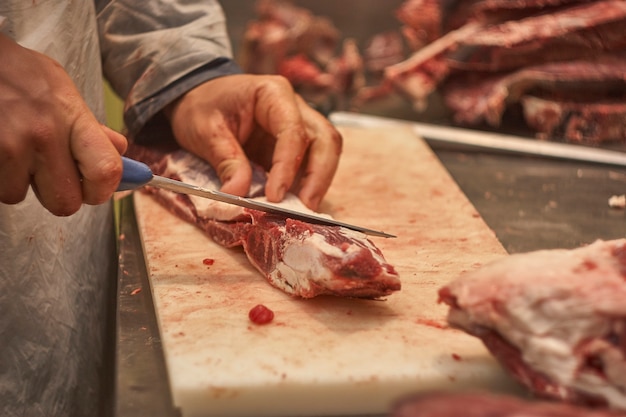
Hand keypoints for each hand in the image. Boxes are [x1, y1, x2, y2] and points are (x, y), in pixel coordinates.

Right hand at [0, 34, 126, 215]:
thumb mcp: (63, 92)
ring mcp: (11, 145)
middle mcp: (45, 135)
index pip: (105, 171)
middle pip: (65, 202)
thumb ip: (91, 127)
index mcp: (73, 117)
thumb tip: (119, 151)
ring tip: (14, 152)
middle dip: (58, 196)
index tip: (93, 189)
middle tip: (49, 176)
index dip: (101, 191)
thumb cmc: (20, 74)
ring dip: (18, 183)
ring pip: (20, 196)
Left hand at [165, 74, 341, 210]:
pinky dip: (305, 186)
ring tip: (302, 211)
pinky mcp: (294, 148)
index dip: (288, 166)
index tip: (275, 196)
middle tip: (305, 207)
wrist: (198, 99)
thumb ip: (225, 160)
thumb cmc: (202, 106)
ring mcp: (299, 127)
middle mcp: (295, 108)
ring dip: (318, 183)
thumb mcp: (206, 131)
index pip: (293, 131)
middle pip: (325, 139)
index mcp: (273, 93)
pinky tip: (293, 205)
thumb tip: (238, 195)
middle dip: (319, 176)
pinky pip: (310, 166)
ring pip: (325, 153)